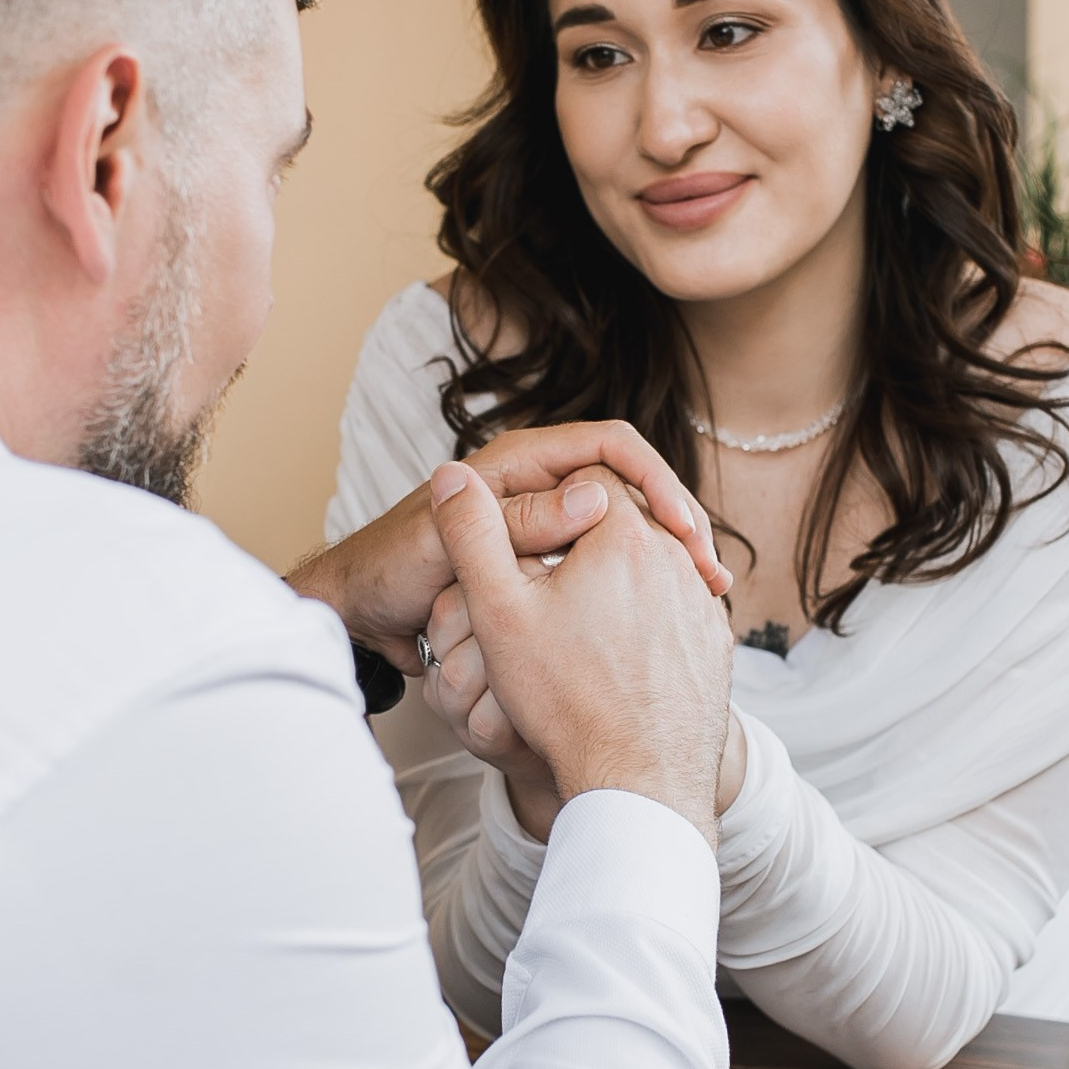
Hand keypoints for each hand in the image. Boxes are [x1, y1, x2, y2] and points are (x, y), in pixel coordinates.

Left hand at [286, 421, 729, 667]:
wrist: (359, 614)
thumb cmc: (390, 569)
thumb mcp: (452, 545)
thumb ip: (520, 521)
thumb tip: (597, 498)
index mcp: (521, 463)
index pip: (611, 447)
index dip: (654, 482)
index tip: (683, 529)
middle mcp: (540, 488)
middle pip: (631, 489)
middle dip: (676, 525)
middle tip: (709, 573)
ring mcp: (546, 528)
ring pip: (625, 533)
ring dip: (666, 562)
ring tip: (704, 601)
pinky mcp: (547, 567)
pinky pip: (606, 568)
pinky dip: (640, 591)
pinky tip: (668, 621)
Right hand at [426, 461, 731, 844]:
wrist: (641, 779)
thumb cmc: (568, 699)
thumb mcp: (499, 612)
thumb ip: (473, 535)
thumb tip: (452, 475)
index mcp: (625, 534)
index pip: (589, 476)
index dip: (551, 497)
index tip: (528, 534)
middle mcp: (677, 558)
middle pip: (626, 519)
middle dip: (585, 537)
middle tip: (546, 578)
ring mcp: (703, 603)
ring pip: (654, 563)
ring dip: (618, 576)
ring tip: (577, 620)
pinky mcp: (715, 644)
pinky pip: (678, 607)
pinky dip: (648, 617)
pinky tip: (615, 652)